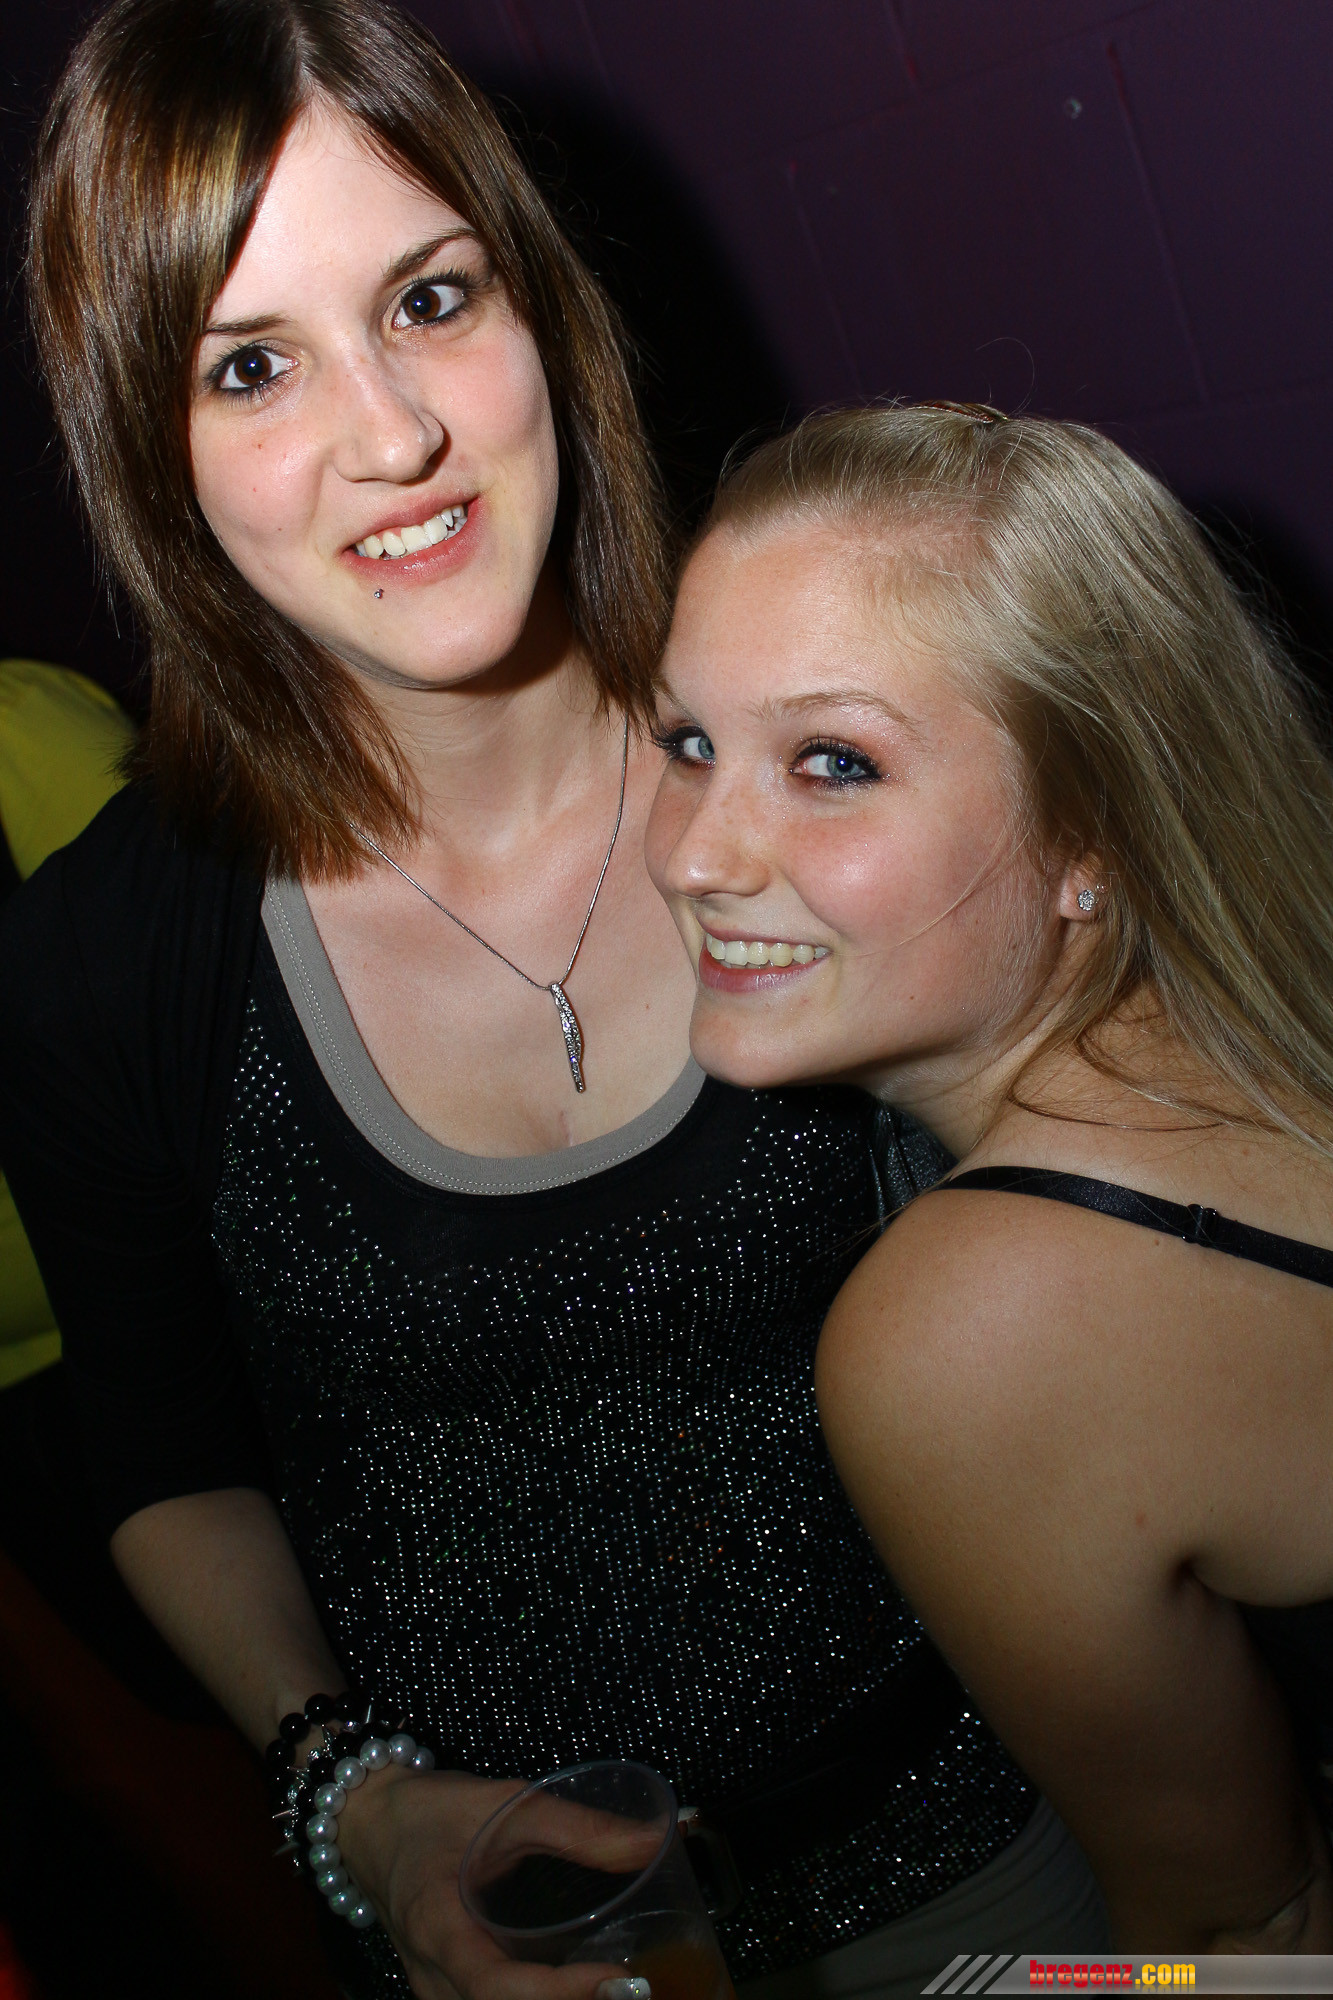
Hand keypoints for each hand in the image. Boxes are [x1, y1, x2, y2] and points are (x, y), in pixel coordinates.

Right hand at [334, 1766, 630, 1999]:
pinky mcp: (446, 1992)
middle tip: (636, 1989)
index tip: (617, 1977)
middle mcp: (432, 1978)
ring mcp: (436, 1993)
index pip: (496, 1985)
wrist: (367, 1824)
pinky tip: (581, 1991)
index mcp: (438, 1929)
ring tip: (617, 1990)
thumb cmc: (431, 1812)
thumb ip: (576, 1826)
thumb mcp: (502, 1803)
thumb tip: (657, 1840)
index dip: (558, 1992)